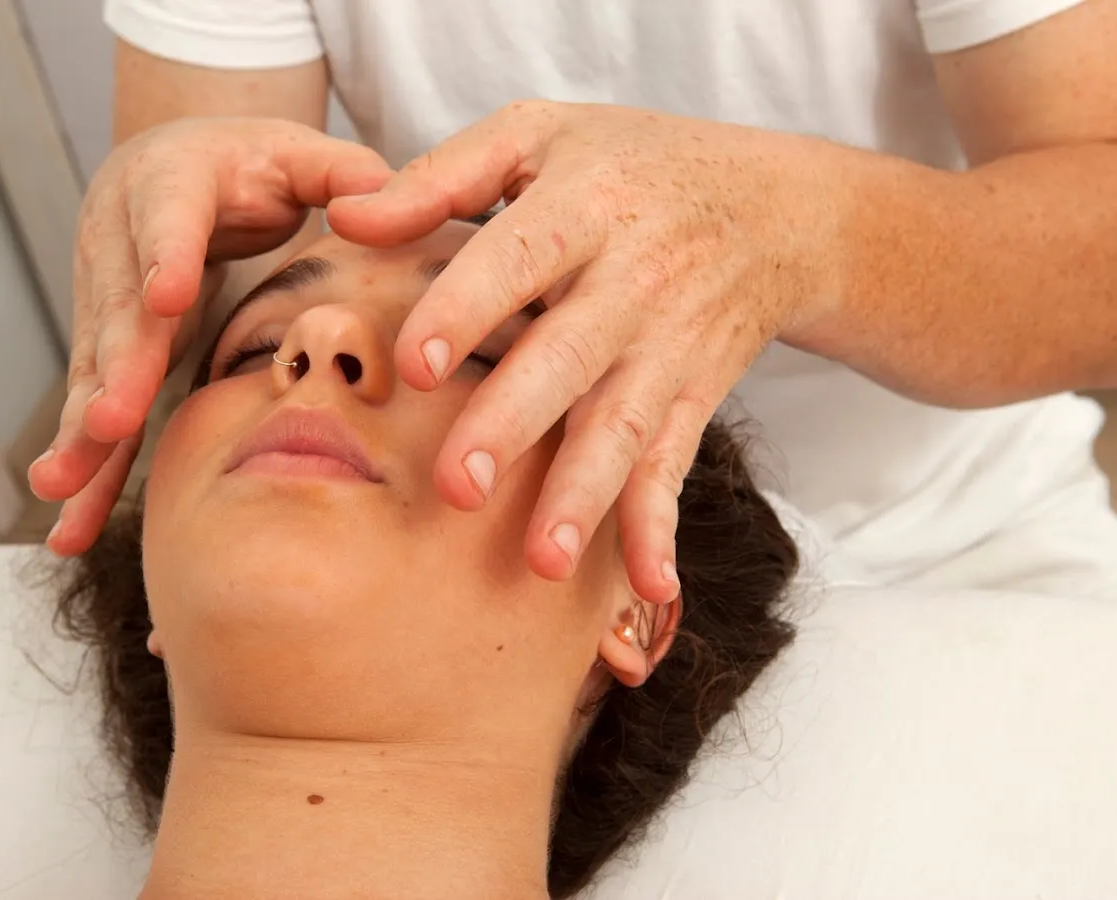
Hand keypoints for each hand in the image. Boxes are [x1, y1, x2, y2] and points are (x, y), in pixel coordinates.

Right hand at [30, 117, 392, 554]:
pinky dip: (86, 459)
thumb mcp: (300, 153)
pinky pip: (99, 403)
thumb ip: (343, 172)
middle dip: (118, 364)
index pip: (170, 216)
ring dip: (83, 425)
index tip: (169, 296)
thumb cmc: (252, 165)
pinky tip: (68, 512)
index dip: (167, 253)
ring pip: (98, 366)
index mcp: (174, 181)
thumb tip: (379, 200)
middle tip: (116, 416)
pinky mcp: (115, 349)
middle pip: (122, 306)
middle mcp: (126, 241)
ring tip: (64, 481)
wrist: (184, 168)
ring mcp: (114, 299)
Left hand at [327, 101, 834, 601]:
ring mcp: (668, 346)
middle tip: (458, 487)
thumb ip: (440, 176)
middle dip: (515, 424)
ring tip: (544, 563)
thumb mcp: (540, 137)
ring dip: (587, 495)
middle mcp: (632, 281)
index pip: (521, 254)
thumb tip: (342, 217)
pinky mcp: (694, 395)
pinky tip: (650, 590)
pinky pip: (676, 464)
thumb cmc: (632, 167)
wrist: (774, 208)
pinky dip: (663, 528)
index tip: (413, 364)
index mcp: (585, 207)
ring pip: (624, 426)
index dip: (470, 307)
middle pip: (569, 357)